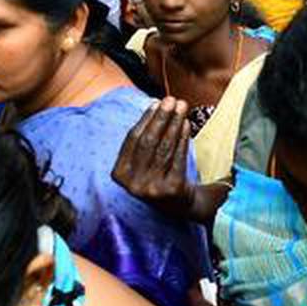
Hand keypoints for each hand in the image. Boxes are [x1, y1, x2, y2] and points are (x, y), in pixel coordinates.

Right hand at [112, 97, 194, 218]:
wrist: (178, 205)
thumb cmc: (158, 174)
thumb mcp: (143, 161)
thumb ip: (145, 137)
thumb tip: (157, 105)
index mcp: (119, 174)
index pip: (132, 140)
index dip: (145, 119)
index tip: (157, 102)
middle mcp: (133, 183)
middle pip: (148, 142)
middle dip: (161, 118)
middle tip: (172, 100)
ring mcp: (152, 188)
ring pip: (164, 148)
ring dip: (174, 124)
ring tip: (182, 107)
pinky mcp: (171, 190)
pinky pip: (178, 158)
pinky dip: (182, 139)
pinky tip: (186, 124)